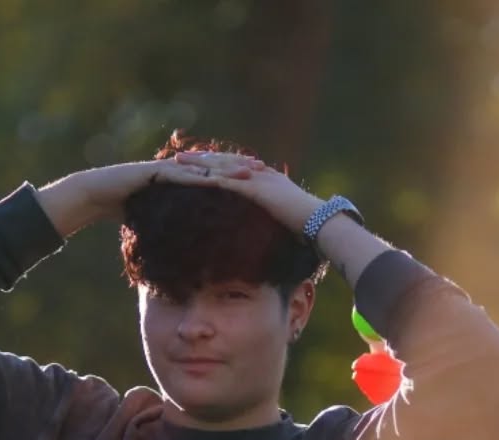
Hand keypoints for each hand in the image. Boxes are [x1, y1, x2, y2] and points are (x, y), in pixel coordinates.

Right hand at [36, 154, 262, 236]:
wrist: (97, 194)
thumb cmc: (125, 207)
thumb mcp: (158, 217)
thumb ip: (176, 223)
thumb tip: (191, 243)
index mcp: (182, 178)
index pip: (216, 176)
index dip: (238, 177)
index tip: (262, 181)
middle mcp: (178, 169)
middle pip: (215, 166)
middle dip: (240, 167)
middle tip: (267, 169)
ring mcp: (167, 168)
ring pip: (202, 167)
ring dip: (226, 169)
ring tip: (249, 171)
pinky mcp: (155, 172)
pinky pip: (182, 175)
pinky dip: (200, 177)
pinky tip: (217, 179)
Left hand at [173, 150, 321, 232]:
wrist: (320, 222)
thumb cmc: (309, 225)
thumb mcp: (288, 215)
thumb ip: (276, 213)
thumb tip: (270, 222)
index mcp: (268, 178)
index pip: (237, 165)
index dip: (217, 163)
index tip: (199, 161)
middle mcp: (261, 173)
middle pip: (225, 161)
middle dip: (202, 158)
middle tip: (179, 156)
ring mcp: (258, 179)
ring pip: (222, 167)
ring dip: (199, 164)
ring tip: (178, 162)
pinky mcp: (256, 190)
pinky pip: (227, 181)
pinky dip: (209, 178)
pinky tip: (193, 178)